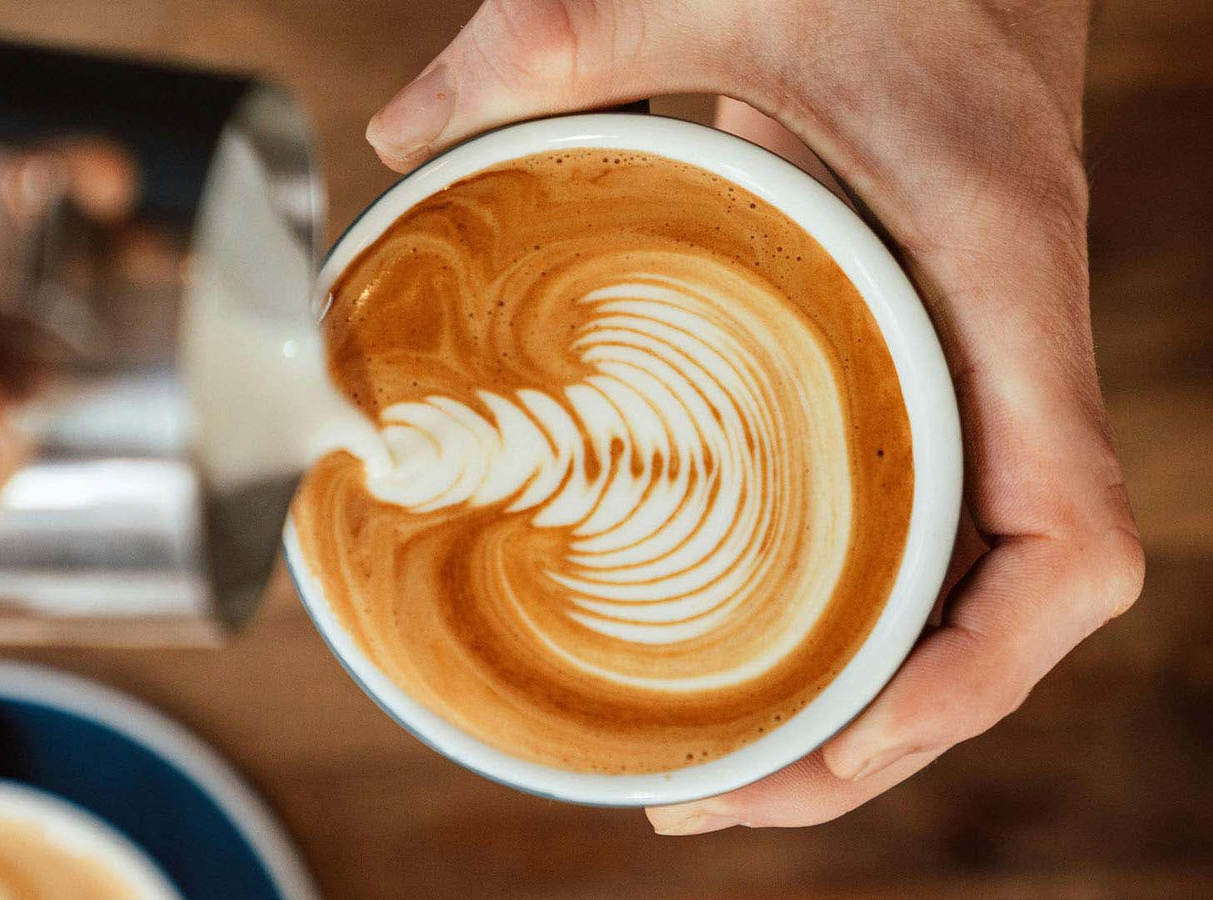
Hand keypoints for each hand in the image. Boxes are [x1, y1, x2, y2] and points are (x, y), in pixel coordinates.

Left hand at [366, 0, 1143, 830]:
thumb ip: (560, 40)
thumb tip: (403, 135)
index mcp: (998, 280)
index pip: (1065, 544)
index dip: (974, 677)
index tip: (847, 737)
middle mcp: (1010, 345)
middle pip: (1003, 612)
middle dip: (884, 730)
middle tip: (720, 793)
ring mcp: (982, 357)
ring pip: (971, 580)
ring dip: (877, 687)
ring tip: (735, 761)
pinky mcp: (937, 344)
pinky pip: (933, 508)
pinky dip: (870, 597)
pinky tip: (774, 623)